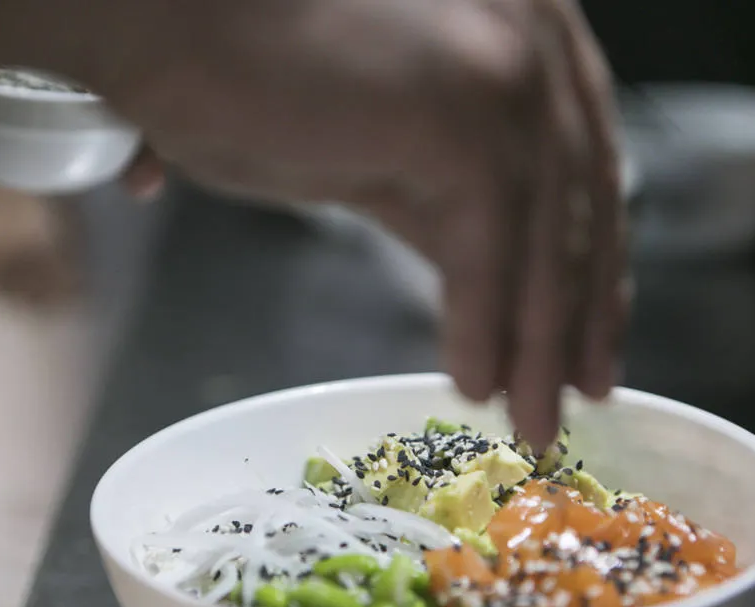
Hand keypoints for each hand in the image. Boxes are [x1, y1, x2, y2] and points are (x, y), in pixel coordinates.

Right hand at [50, 0, 626, 446]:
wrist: (161, 25)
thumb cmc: (254, 76)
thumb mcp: (386, 145)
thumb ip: (450, 198)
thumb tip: (500, 283)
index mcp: (525, 33)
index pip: (584, 169)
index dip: (593, 264)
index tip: (592, 336)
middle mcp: (533, 38)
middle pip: (583, 205)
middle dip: (584, 314)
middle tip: (581, 393)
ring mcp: (502, 71)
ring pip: (544, 239)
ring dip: (539, 345)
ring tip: (529, 418)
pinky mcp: (457, 119)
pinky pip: (487, 252)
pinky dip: (482, 327)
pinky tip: (474, 383)